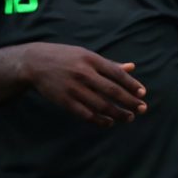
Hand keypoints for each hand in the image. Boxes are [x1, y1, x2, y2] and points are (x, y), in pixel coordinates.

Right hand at [19, 43, 146, 127]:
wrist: (34, 62)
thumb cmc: (66, 57)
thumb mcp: (87, 55)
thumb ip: (110, 64)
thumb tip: (132, 67)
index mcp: (92, 60)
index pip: (117, 74)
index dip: (132, 85)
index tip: (143, 94)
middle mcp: (83, 73)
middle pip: (112, 91)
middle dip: (129, 102)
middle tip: (142, 109)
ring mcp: (73, 88)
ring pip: (100, 105)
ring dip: (117, 113)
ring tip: (129, 117)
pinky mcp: (63, 100)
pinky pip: (85, 113)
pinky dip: (99, 120)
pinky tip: (109, 122)